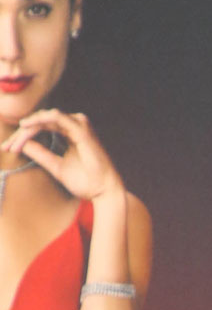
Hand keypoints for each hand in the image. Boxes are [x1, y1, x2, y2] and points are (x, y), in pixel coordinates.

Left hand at [7, 108, 122, 203]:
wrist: (103, 192)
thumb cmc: (85, 182)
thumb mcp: (56, 166)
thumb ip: (40, 154)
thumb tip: (22, 145)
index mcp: (70, 133)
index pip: (41, 128)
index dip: (22, 137)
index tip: (7, 149)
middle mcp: (74, 126)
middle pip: (40, 122)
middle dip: (21, 134)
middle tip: (7, 147)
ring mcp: (78, 125)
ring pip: (45, 119)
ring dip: (27, 128)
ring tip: (14, 142)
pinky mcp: (81, 129)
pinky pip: (55, 118)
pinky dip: (39, 120)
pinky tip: (26, 125)